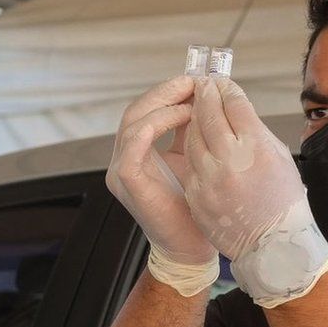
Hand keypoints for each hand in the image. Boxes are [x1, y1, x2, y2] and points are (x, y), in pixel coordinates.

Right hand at [106, 77, 218, 294]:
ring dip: (164, 104)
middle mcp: (125, 158)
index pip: (146, 109)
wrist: (193, 247)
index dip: (168, 91)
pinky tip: (181, 116)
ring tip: (192, 99)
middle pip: (136, 109)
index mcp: (138, 152)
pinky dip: (155, 124)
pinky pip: (133, 144)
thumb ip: (191, 131)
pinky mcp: (128, 181)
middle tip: (194, 82)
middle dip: (166, 92)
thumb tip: (205, 96)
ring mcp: (122, 170)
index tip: (196, 79)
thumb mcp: (195, 159)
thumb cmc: (196, 207)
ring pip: (133, 121)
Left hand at [182, 78, 327, 306]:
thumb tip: (235, 107)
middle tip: (203, 85)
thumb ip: (254, 130)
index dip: (226, 89)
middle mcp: (231, 160)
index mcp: (257, 148)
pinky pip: (190, 163)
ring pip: (192, 137)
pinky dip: (193, 149)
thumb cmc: (283, 200)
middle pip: (209, 115)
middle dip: (205, 95)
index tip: (221, 82)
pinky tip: (196, 142)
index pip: (235, 105)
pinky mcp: (197, 195)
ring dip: (194, 119)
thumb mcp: (278, 157)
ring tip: (197, 110)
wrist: (274, 246)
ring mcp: (210, 180)